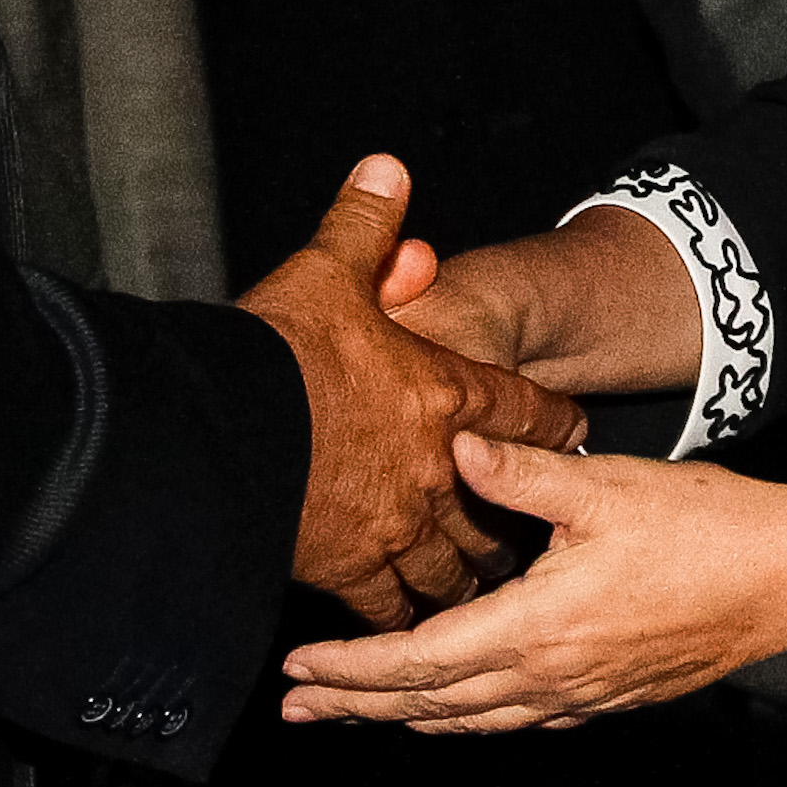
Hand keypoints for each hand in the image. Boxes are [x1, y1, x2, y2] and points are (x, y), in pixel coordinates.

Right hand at [238, 157, 589, 628]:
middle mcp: (433, 467)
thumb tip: (387, 167)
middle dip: (512, 514)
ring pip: (455, 564)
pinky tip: (405, 619)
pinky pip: (393, 604)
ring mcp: (396, 525)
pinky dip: (403, 612)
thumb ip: (365, 223)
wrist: (214, 436)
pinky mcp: (350, 568)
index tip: (572, 427)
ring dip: (466, 569)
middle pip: (499, 503)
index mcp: (441, 392)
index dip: (553, 418)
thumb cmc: (276, 354)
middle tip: (523, 523)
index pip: (524, 410)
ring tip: (474, 579)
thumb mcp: (325, 270)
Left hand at [279, 433, 786, 732]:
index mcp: (538, 626)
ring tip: (357, 711)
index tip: (301, 666)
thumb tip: (456, 441)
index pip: (419, 662)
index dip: (354, 668)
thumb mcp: (605, 483)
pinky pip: (517, 720)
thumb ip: (522, 469)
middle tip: (298, 705)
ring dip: (406, 717)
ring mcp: (582, 694)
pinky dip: (468, 717)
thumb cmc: (706, 527)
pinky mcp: (608, 695)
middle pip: (432, 706)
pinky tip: (455, 706)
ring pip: (473, 721)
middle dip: (358, 706)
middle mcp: (552, 676)